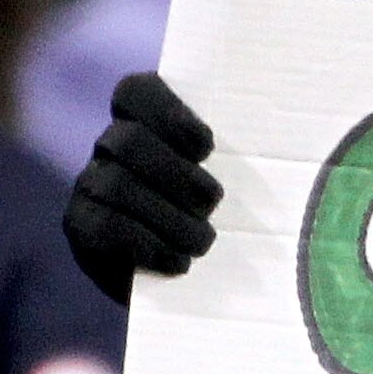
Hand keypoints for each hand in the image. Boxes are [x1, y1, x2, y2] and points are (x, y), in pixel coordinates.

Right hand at [65, 72, 222, 305]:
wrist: (168, 283)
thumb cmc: (204, 219)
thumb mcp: (220, 181)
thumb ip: (232, 156)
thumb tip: (292, 140)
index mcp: (140, 123)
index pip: (136, 91)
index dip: (169, 112)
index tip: (207, 147)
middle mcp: (108, 147)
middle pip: (129, 140)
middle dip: (177, 174)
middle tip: (212, 203)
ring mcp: (89, 185)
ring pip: (118, 184)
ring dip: (169, 216)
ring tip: (202, 241)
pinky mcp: (80, 226)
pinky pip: (108, 226)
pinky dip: (150, 245)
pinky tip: (178, 261)